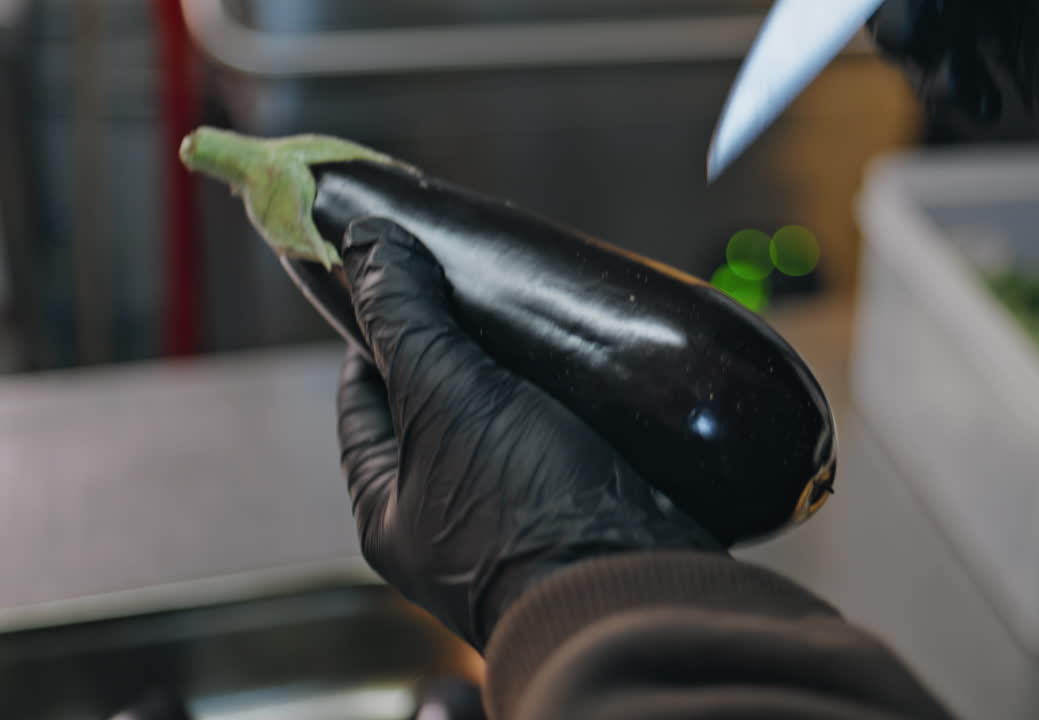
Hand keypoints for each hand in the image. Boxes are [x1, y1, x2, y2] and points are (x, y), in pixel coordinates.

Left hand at [335, 217, 721, 649]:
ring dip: (515, 376)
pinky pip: (556, 447)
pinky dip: (564, 407)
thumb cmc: (520, 508)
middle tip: (475, 286)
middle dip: (452, 350)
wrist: (628, 586)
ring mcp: (512, 524)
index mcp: (388, 508)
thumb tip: (366, 242)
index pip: (360, 403)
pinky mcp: (575, 516)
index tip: (394, 282)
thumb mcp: (446, 398)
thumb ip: (405, 320)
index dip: (370, 335)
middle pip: (432, 413)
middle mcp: (443, 524)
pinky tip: (584, 364)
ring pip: (501, 428)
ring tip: (533, 315)